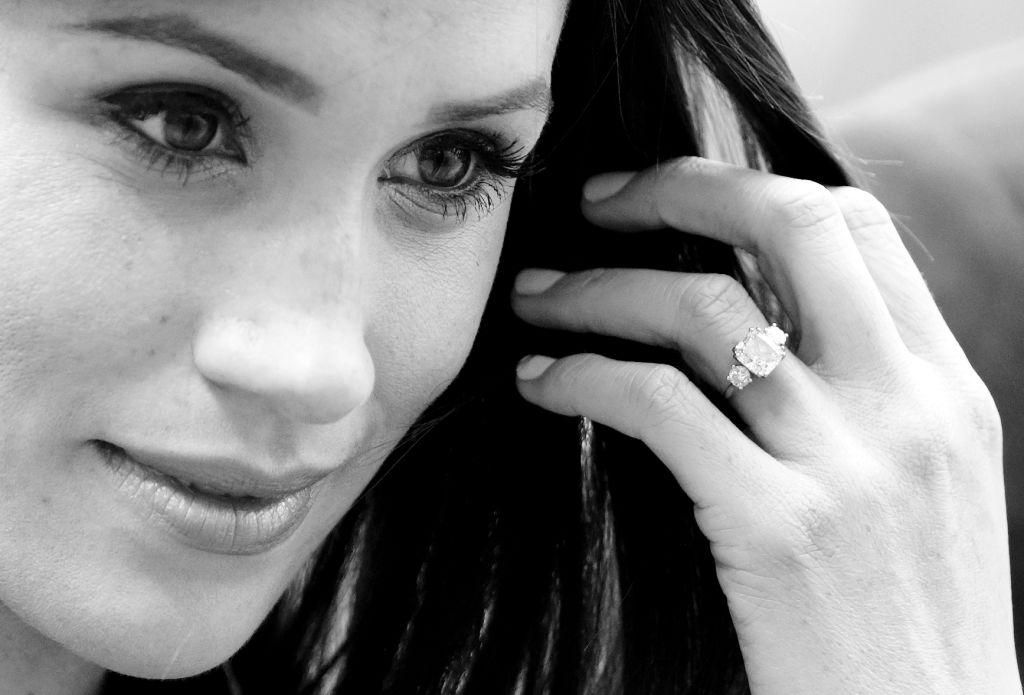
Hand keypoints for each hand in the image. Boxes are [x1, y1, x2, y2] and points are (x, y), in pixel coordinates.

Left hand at [511, 158, 1020, 693]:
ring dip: (596, 290)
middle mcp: (908, 405)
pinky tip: (537, 381)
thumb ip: (858, 396)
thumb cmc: (906, 625)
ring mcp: (846, 463)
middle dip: (678, 189)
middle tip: (596, 201)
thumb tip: (750, 318)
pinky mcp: (774, 529)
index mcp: (947, 388)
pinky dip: (580, 374)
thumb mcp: (919, 488)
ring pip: (702, 309)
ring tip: (535, 297)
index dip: (753, 184)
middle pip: (789, 223)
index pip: (858, 223)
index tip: (674, 196)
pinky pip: (654, 402)